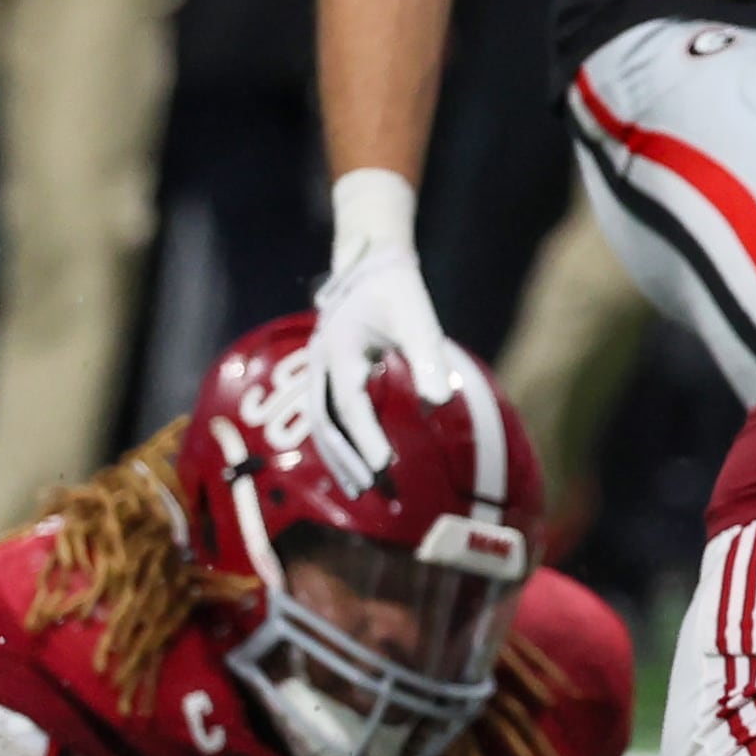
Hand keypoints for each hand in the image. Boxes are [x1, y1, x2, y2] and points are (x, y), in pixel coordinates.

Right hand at [305, 244, 453, 492]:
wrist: (371, 267)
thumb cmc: (400, 295)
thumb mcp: (420, 322)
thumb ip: (429, 361)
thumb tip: (440, 404)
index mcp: (341, 348)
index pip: (350, 403)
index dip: (365, 436)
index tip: (385, 465)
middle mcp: (320, 360)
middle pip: (326, 420)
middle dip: (347, 456)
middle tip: (371, 489)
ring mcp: (316, 367)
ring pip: (320, 420)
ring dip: (337, 455)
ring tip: (359, 489)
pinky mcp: (322, 372)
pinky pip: (323, 413)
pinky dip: (336, 441)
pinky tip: (352, 463)